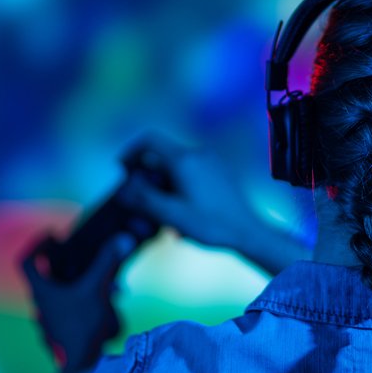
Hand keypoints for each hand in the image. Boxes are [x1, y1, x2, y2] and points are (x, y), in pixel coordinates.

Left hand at [21, 232, 138, 370]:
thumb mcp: (96, 289)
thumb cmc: (82, 326)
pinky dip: (84, 300)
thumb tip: (122, 239)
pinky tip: (107, 303)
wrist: (82, 366)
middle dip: (68, 263)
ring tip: (107, 284)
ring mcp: (50, 320)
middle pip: (46, 275)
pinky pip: (70, 308)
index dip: (37, 244)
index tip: (54, 235)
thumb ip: (107, 262)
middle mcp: (41, 305)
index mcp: (40, 291)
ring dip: (80, 283)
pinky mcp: (62, 331)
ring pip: (61, 293)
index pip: (26, 261)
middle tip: (85, 256)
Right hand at [117, 132, 261, 252]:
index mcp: (185, 159)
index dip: (130, 153)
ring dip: (163, 186)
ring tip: (163, 214)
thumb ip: (144, 199)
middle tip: (141, 202)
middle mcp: (198, 154)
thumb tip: (122, 190)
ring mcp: (210, 162)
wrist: (249, 232)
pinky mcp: (218, 173)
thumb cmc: (213, 224)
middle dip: (147, 178)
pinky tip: (180, 215)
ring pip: (175, 167)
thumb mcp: (172, 214)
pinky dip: (178, 188)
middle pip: (161, 156)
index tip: (122, 171)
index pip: (149, 140)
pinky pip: (190, 173)